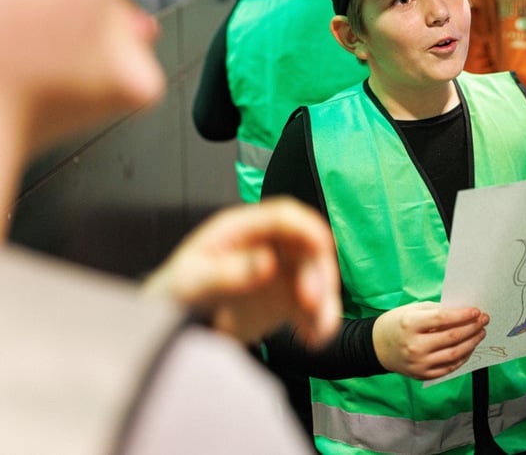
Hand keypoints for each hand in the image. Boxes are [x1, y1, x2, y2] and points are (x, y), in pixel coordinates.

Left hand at [142, 197, 340, 347]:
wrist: (169, 327)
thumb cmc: (173, 295)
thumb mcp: (193, 283)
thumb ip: (229, 272)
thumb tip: (268, 262)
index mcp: (240, 230)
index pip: (284, 217)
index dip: (307, 228)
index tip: (322, 246)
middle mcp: (264, 246)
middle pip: (307, 247)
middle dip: (318, 272)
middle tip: (313, 301)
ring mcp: (277, 273)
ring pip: (315, 276)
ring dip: (325, 301)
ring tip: (320, 330)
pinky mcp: (283, 299)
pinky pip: (311, 306)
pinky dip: (317, 321)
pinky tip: (312, 339)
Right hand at [373, 302, 488, 379]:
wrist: (378, 346)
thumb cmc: (398, 323)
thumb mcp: (413, 309)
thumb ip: (436, 311)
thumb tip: (462, 313)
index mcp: (410, 324)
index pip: (443, 319)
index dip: (462, 315)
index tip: (477, 311)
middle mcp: (414, 346)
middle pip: (452, 337)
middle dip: (472, 328)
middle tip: (484, 320)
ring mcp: (419, 363)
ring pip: (454, 354)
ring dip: (472, 343)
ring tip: (480, 333)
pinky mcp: (422, 374)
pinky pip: (448, 368)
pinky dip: (462, 358)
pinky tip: (469, 348)